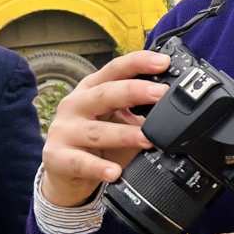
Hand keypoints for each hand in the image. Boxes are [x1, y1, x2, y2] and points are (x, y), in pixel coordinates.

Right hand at [40, 50, 172, 206]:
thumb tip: (176, 106)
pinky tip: (114, 171)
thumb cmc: (95, 140)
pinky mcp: (57, 156)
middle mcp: (76, 104)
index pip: (115, 69)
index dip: (138, 62)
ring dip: (124, 134)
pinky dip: (98, 168)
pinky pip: (81, 162)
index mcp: (92, 89)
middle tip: (161, 94)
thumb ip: (139, 111)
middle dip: (134, 91)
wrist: (64, 171)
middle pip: (105, 94)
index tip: (163, 62)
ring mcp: (64, 130)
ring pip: (96, 130)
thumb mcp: (118, 119)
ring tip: (147, 139)